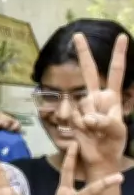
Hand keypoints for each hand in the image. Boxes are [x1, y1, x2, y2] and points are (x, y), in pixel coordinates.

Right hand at [70, 33, 128, 167]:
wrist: (99, 158)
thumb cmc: (113, 143)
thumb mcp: (117, 131)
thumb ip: (106, 122)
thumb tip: (89, 118)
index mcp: (113, 98)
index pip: (116, 72)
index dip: (119, 55)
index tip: (121, 36)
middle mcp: (96, 98)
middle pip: (90, 72)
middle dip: (83, 54)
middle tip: (78, 35)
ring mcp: (83, 107)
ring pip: (82, 104)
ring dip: (88, 121)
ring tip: (94, 133)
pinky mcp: (73, 117)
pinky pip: (72, 115)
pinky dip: (78, 125)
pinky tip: (83, 133)